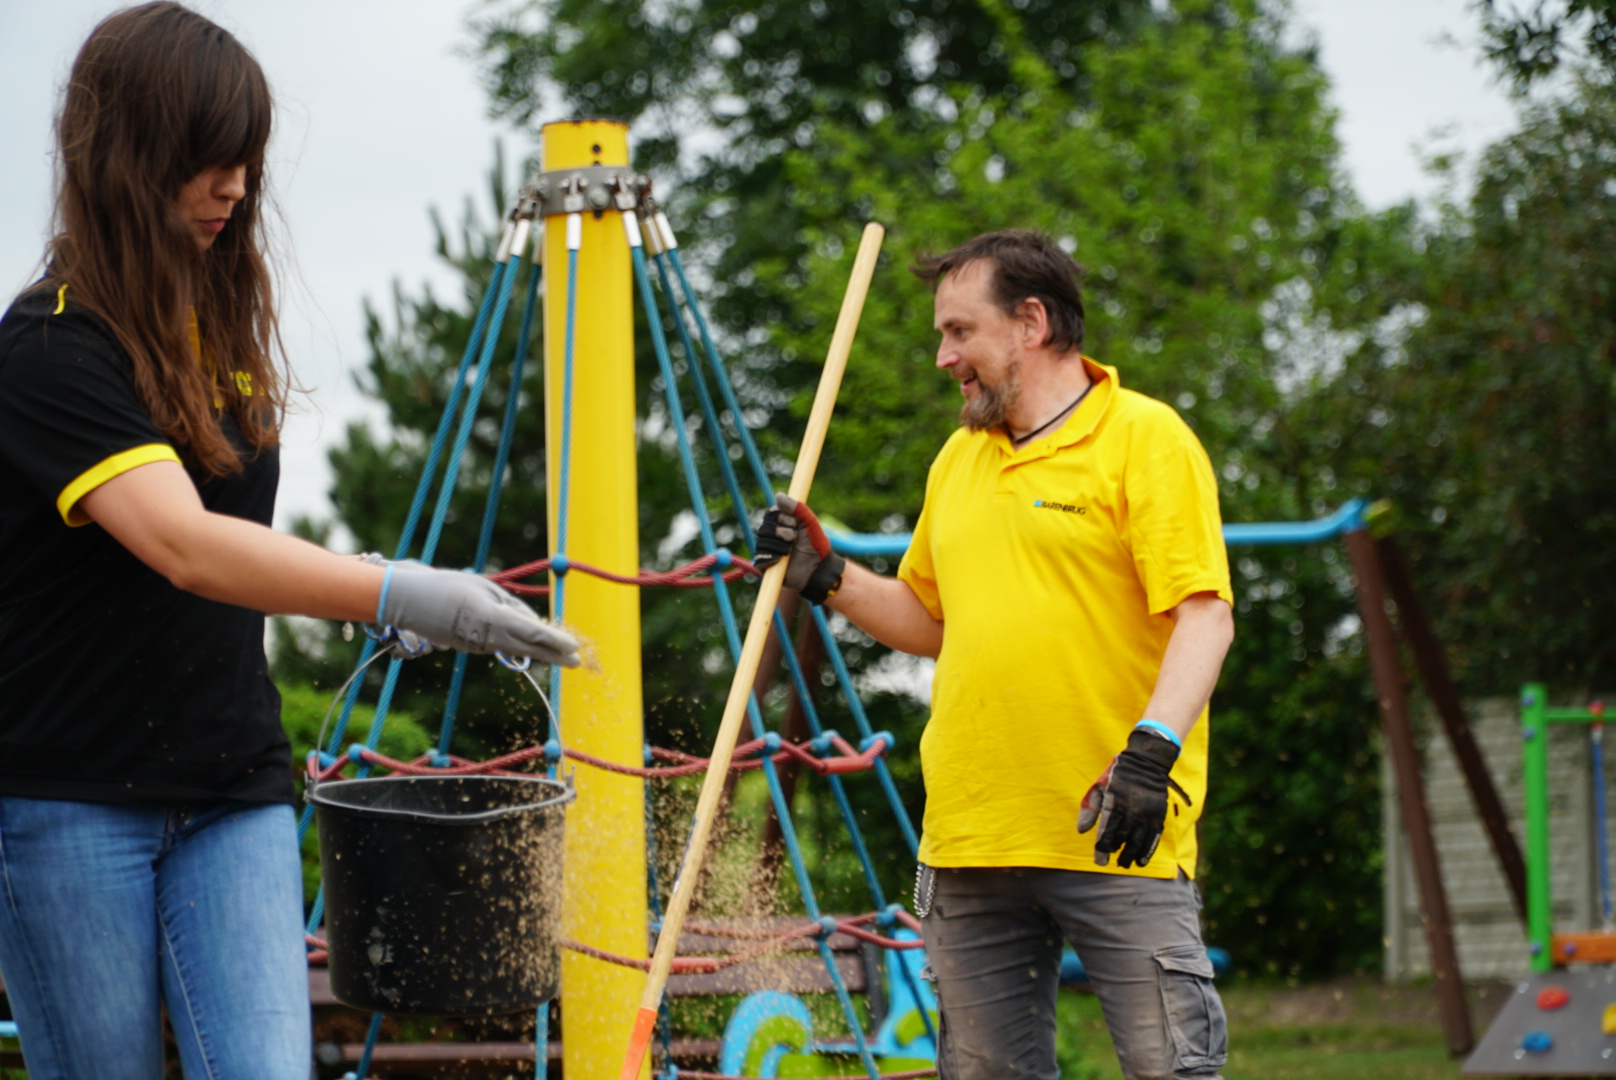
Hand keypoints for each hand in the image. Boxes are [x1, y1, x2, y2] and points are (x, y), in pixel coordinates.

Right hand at [365, 555, 580, 665]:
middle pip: (528, 648)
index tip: (574, 646)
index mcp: (491, 617)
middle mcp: (486, 636)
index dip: (555, 640)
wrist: (407, 601)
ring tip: (564, 654)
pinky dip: (517, 643)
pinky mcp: (470, 647)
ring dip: (539, 650)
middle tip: (578, 662)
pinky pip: (499, 644)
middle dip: (554, 654)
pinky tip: (532, 643)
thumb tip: (531, 624)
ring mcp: (477, 645)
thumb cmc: (447, 586)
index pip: (530, 632)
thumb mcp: (485, 588)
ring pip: (515, 648)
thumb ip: (510, 605)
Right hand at [751, 494, 845, 603]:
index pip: (771, 514)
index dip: (782, 517)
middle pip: (765, 528)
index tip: (795, 523)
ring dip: (780, 546)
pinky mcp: (766, 565)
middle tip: (794, 538)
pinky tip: (782, 559)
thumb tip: (778, 495)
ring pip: (763, 542)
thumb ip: (796, 508)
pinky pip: (760, 558)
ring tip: (791, 551)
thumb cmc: (815, 544)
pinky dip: (772, 557)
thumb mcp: (809, 522)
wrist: (818, 568)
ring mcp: (768, 550)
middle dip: (782, 532)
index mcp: (781, 523)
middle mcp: (772, 535)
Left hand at [1076, 728, 1190, 868]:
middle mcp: (1131, 810)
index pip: (1107, 831)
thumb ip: (1089, 809)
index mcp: (1114, 802)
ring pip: (1138, 841)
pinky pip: (1153, 837)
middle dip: (1116, 852)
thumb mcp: (1098, 786)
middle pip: (1122, 838)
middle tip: (1111, 863)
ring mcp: (1146, 813)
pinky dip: (1147, 851)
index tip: (1100, 861)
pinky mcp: (1158, 814)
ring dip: (1130, 855)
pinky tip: (1141, 861)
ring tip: (1124, 864)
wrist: (1146, 761)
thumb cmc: (1117, 775)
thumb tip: (1081, 831)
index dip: (1102, 849)